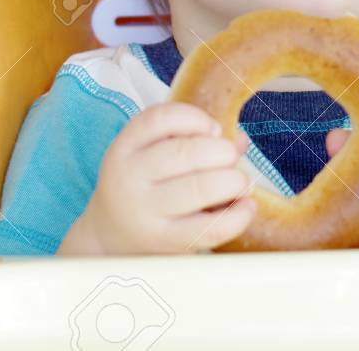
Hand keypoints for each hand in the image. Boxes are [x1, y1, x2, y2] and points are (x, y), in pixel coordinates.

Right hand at [59, 102, 255, 255]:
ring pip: (198, 188)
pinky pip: (208, 228)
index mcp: (126, 146)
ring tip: (241, 181)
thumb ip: (193, 139)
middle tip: (231, 156)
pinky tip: (247, 206)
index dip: (195, 118)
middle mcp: (130, 177)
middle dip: (221, 151)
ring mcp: (146, 211)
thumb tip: (241, 141)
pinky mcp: (165, 241)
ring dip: (233, 180)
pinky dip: (237, 216)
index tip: (212, 129)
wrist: (111, 235)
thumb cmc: (144, 184)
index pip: (159, 119)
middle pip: (184, 153)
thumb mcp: (153, 152)